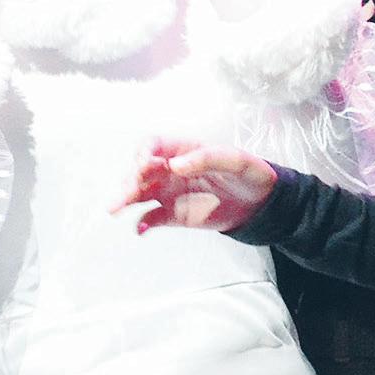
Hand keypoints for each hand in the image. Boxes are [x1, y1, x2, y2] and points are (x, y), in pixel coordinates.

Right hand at [118, 138, 278, 232]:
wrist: (259, 202)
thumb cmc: (247, 173)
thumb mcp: (234, 160)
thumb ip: (207, 158)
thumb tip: (176, 164)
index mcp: (182, 149)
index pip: (153, 145)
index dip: (144, 152)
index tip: (145, 164)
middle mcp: (170, 169)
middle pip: (140, 170)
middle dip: (130, 179)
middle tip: (127, 192)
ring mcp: (169, 192)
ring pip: (139, 193)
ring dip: (126, 199)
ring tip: (116, 209)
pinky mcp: (173, 214)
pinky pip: (152, 218)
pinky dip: (142, 223)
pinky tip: (140, 228)